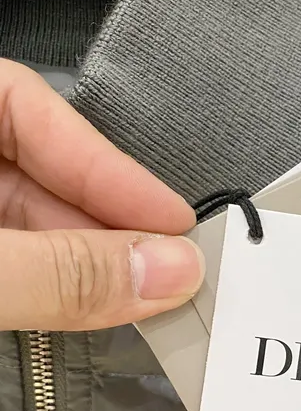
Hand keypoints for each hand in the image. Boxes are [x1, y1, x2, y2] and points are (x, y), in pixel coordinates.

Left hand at [0, 59, 203, 330]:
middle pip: (39, 175)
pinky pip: (17, 265)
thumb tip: (169, 271)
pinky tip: (90, 304)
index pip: (25, 106)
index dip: (108, 166)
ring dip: (88, 265)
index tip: (172, 222)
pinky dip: (56, 287)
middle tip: (167, 271)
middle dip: (106, 226)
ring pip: (30, 226)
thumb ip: (61, 269)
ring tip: (141, 295)